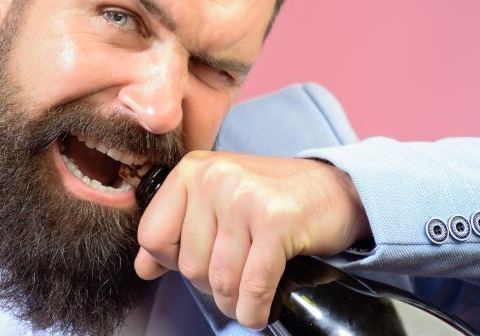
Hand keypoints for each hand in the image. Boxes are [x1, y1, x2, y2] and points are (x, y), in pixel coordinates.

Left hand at [134, 151, 370, 329]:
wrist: (336, 190)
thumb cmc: (272, 201)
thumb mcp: (217, 206)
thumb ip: (176, 233)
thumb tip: (142, 268)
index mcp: (192, 170)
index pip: (152, 235)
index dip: (174, 262)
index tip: (203, 260)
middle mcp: (213, 177)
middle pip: (188, 264)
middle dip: (211, 285)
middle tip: (236, 276)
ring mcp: (243, 196)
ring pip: (219, 279)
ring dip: (234, 302)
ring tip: (249, 295)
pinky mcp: (275, 220)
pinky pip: (252, 286)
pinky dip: (255, 309)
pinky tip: (261, 309)